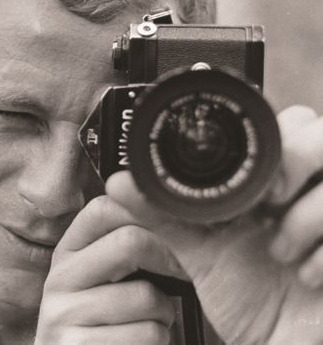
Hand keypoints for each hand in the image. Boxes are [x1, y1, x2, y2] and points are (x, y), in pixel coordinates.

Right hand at [35, 195, 186, 343]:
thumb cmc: (103, 323)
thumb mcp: (104, 279)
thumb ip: (123, 247)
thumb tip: (170, 212)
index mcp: (67, 252)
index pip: (104, 209)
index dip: (147, 216)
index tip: (170, 235)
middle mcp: (59, 278)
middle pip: (130, 242)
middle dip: (168, 260)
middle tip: (181, 274)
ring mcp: (65, 314)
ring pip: (146, 295)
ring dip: (165, 313)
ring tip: (152, 320)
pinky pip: (146, 334)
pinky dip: (158, 341)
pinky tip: (140, 342)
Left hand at [106, 105, 322, 343]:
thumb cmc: (250, 299)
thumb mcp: (201, 254)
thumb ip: (163, 216)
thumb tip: (120, 183)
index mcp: (275, 184)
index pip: (288, 123)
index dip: (271, 134)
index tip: (248, 177)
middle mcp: (311, 193)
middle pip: (319, 133)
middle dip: (295, 159)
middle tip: (270, 201)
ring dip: (308, 213)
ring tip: (279, 251)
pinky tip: (305, 276)